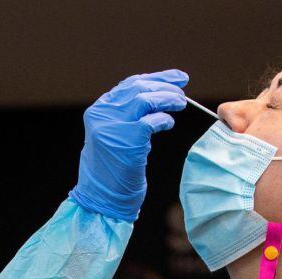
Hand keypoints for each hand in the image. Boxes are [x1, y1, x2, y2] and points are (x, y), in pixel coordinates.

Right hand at [69, 70, 188, 220]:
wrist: (101, 198)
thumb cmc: (111, 170)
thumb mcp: (113, 136)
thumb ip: (126, 116)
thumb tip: (158, 95)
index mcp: (98, 111)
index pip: (130, 84)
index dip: (156, 78)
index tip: (177, 78)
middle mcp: (102, 115)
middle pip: (139, 88)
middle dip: (165, 86)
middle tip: (182, 92)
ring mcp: (113, 127)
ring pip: (145, 99)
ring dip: (167, 98)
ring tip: (181, 104)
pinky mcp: (127, 141)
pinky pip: (152, 121)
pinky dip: (164, 119)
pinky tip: (169, 123)